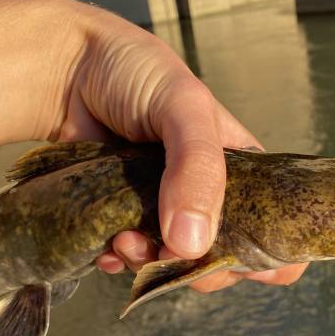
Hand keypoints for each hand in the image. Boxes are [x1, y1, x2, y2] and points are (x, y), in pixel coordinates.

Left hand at [47, 2, 307, 291]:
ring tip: (123, 240)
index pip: (271, 225)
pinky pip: (128, 260)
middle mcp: (206, 195)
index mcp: (240, 169)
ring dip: (150, 264)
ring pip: (172, 263)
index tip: (241, 267)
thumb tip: (192, 245)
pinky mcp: (122, 218)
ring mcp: (163, 210)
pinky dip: (120, 262)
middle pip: (221, 259)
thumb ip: (198, 169)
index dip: (266, 255)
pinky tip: (106, 248)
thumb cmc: (136, 72)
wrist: (63, 68)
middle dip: (195, 266)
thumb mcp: (184, 107)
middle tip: (167, 251)